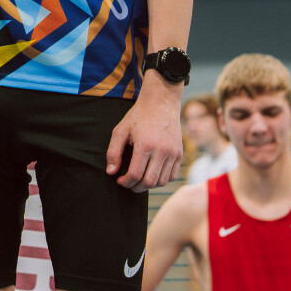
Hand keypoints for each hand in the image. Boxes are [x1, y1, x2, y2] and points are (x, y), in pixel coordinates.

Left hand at [106, 73, 183, 191]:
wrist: (161, 103)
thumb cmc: (138, 116)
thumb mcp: (120, 130)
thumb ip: (113, 152)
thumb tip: (111, 172)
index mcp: (145, 145)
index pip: (135, 174)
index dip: (126, 182)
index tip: (120, 180)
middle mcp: (161, 151)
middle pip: (149, 182)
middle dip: (136, 187)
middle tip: (129, 183)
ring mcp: (173, 153)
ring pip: (162, 182)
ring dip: (149, 185)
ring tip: (139, 180)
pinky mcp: (180, 154)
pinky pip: (173, 176)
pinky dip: (162, 180)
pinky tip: (152, 174)